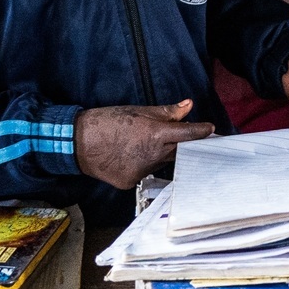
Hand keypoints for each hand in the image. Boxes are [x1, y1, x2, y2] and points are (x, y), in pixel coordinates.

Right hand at [73, 100, 213, 189]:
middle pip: (179, 152)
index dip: (202, 132)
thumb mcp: (138, 110)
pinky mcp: (131, 182)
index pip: (188, 135)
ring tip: (145, 144)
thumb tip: (188, 106)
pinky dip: (144, 165)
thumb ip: (166, 112)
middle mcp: (152, 155)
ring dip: (162, 155)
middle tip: (186, 139)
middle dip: (184, 145)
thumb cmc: (107, 122)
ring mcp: (142, 171)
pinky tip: (131, 157)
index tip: (211, 130)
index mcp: (155, 134)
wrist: (78, 142)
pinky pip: (146, 174)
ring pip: (162, 163)